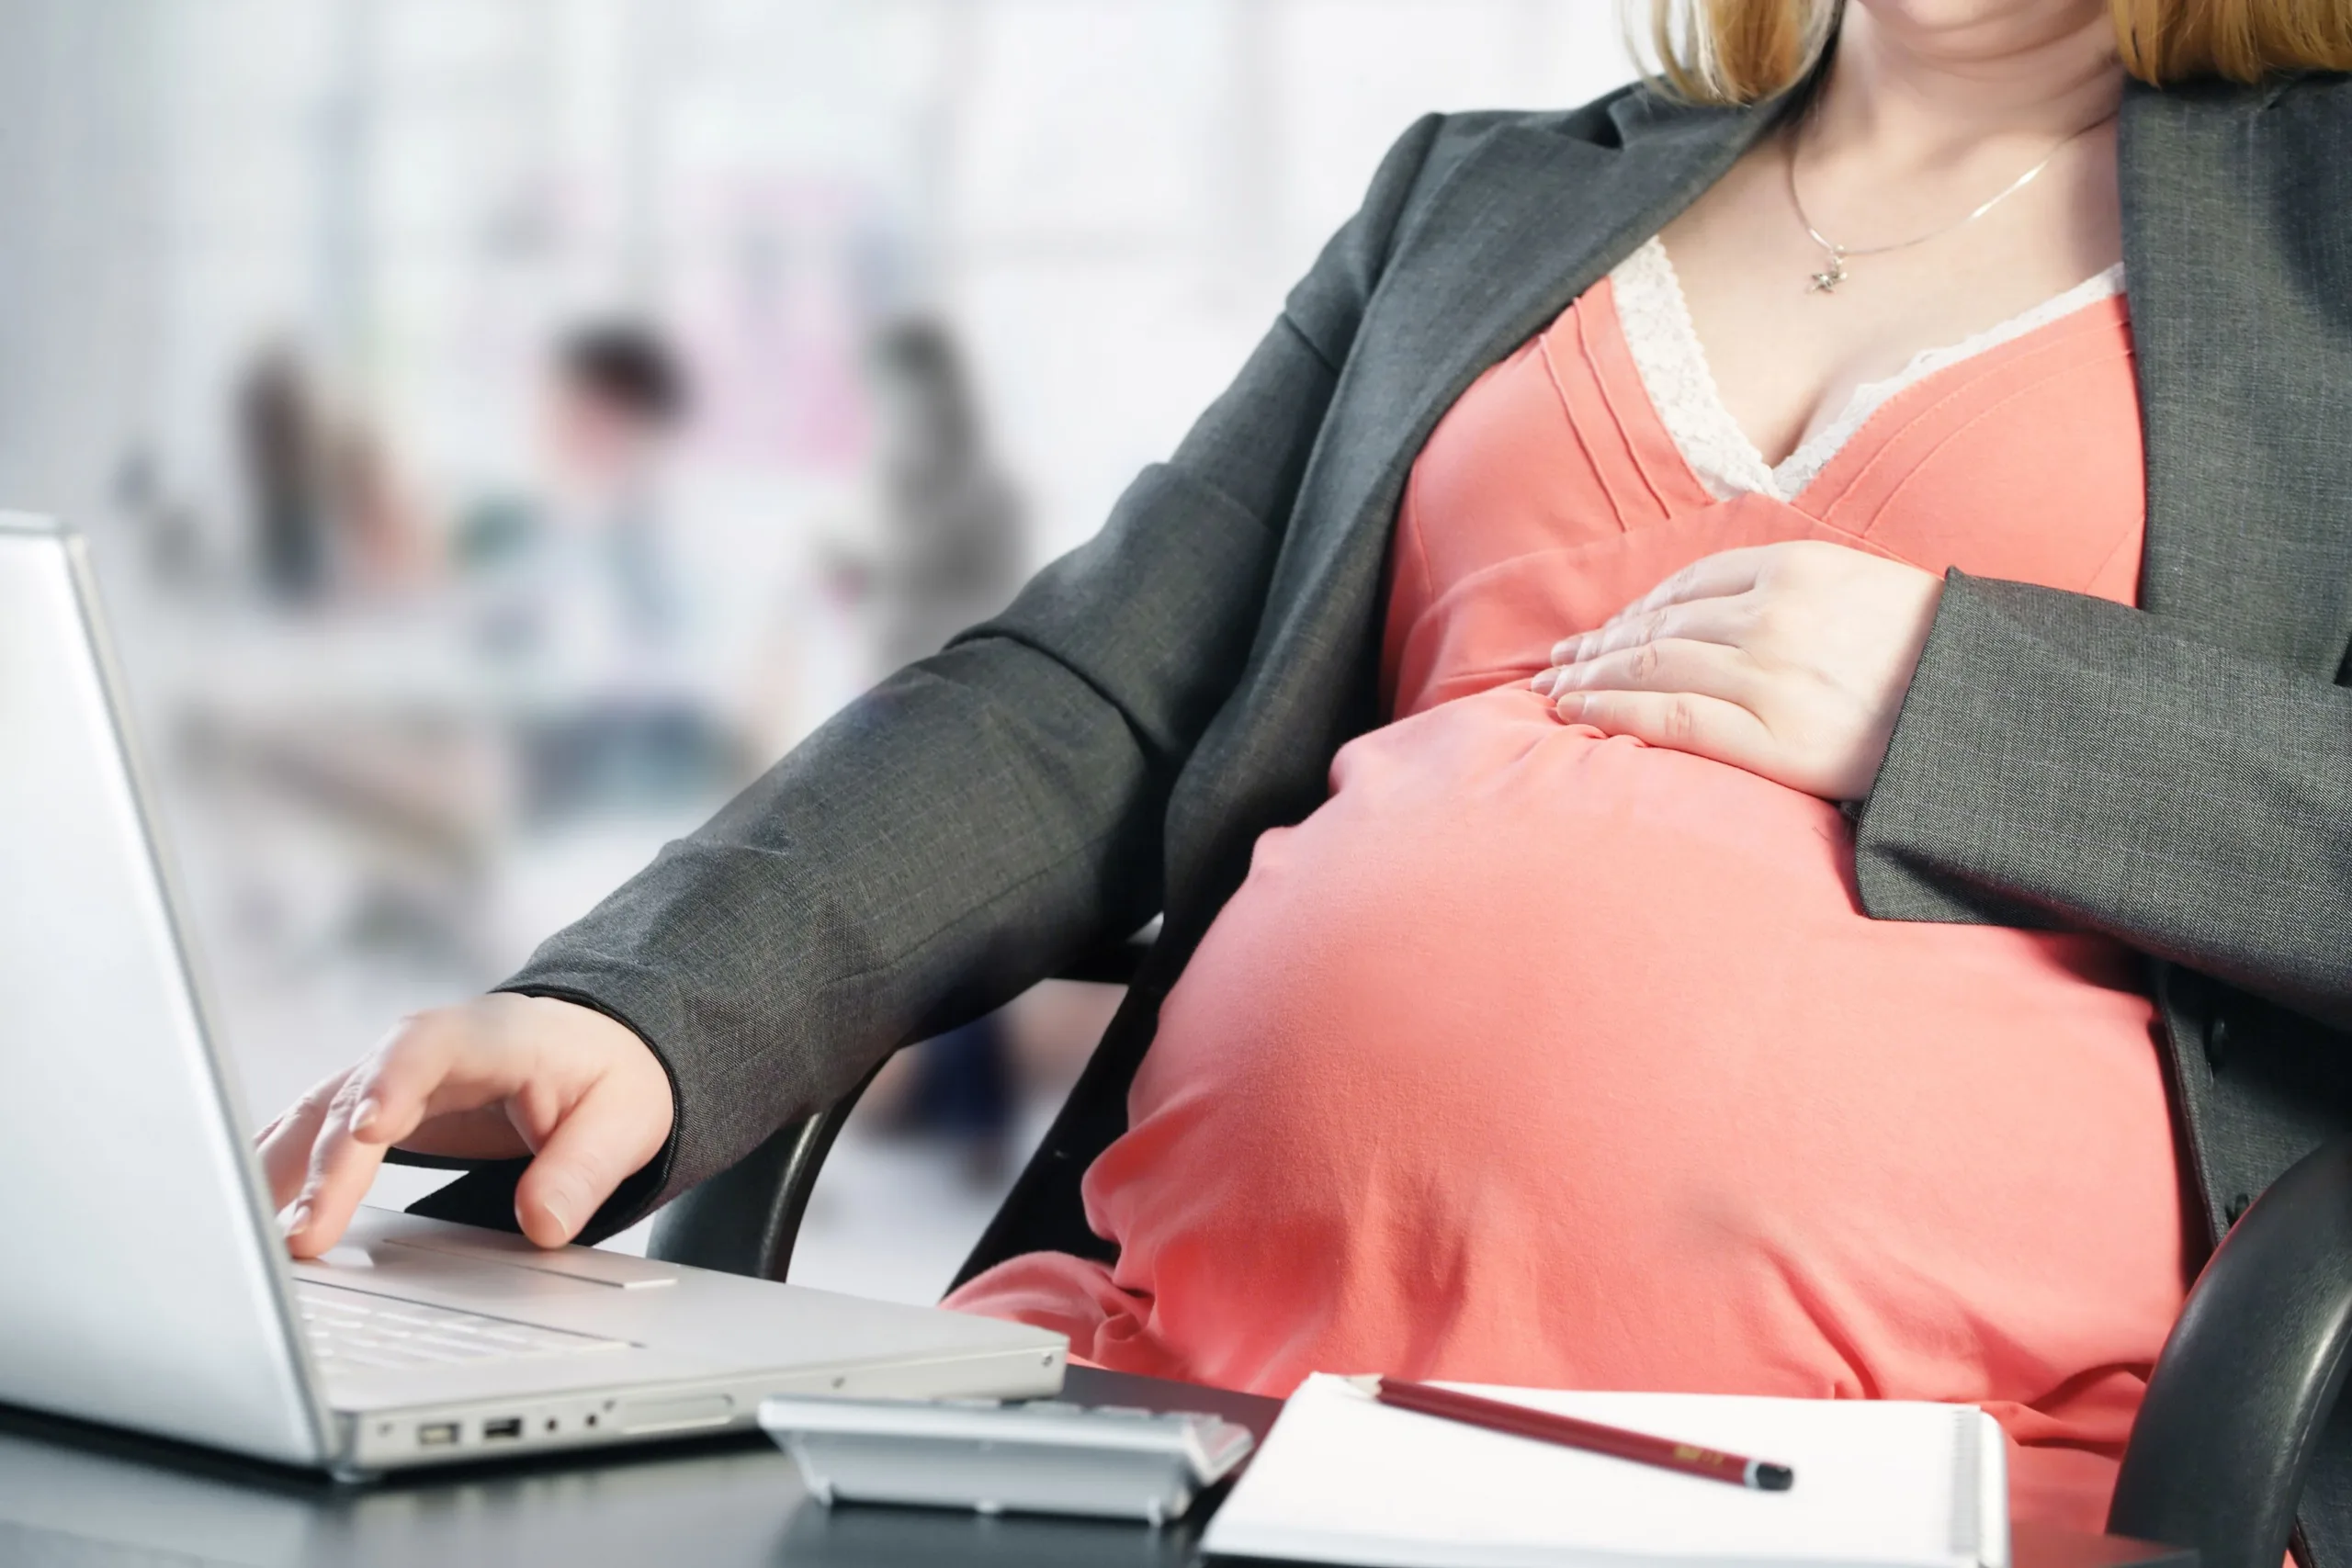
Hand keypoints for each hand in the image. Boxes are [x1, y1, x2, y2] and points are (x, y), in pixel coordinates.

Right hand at [256, 993, 674, 1257]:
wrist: (597, 1051)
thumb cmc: (608, 1079)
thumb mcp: (626, 1120)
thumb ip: (583, 1169)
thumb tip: (542, 1223)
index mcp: (489, 1035)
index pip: (427, 1049)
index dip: (393, 1083)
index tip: (370, 1126)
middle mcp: (422, 1051)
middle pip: (355, 1094)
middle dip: (325, 1164)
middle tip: (305, 1235)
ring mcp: (385, 1077)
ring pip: (315, 1116)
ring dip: (278, 1173)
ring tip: (254, 1239)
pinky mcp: (366, 1108)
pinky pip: (307, 1134)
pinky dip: (272, 1169)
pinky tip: (241, 1212)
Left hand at [1531, 541, 1944, 800]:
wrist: (1993, 708)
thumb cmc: (1937, 657)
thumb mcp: (1867, 591)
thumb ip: (1797, 592)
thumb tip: (1729, 612)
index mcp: (1797, 569)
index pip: (1687, 587)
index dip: (1634, 610)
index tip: (1602, 630)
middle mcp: (1773, 615)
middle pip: (1657, 625)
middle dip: (1598, 645)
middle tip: (1555, 661)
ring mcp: (1768, 675)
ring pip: (1649, 666)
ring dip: (1590, 677)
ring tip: (1554, 689)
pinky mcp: (1771, 736)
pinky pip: (1667, 718)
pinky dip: (1610, 712)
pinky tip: (1575, 714)